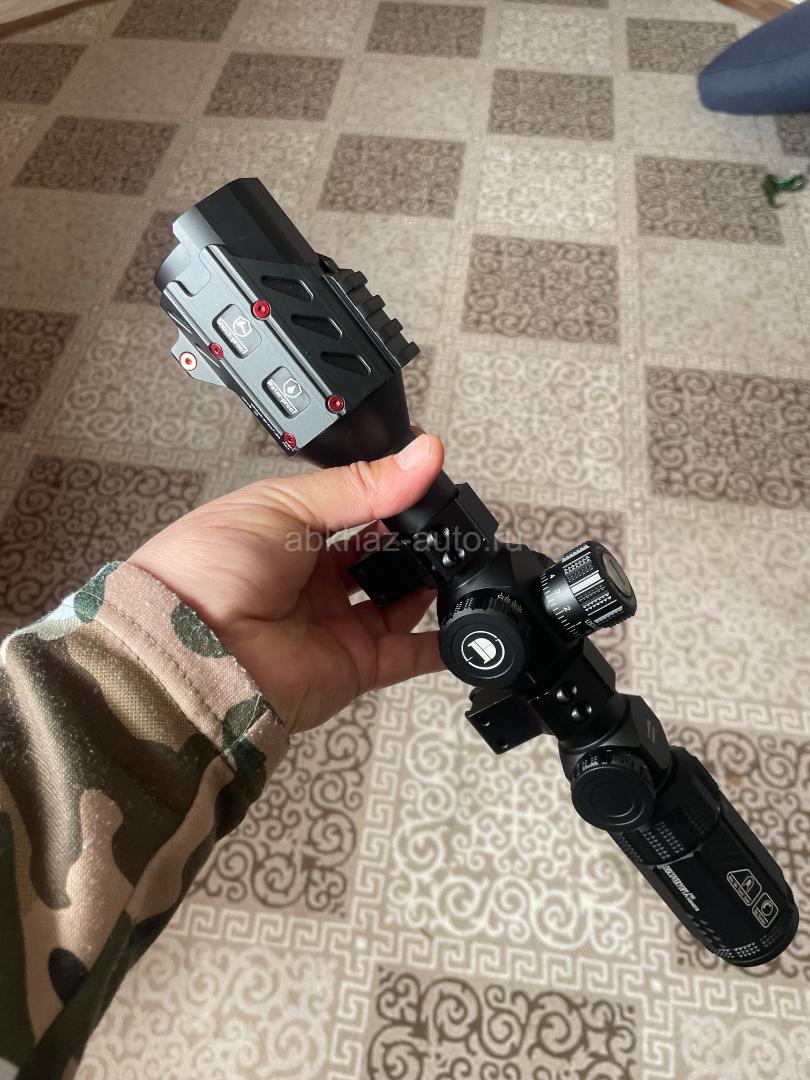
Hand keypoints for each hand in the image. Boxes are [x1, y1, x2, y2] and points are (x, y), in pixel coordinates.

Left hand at [128, 433, 445, 733]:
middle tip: (443, 522)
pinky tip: (464, 624)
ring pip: (399, 601)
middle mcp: (312, 578)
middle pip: (380, 555)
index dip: (391, 494)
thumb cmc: (205, 571)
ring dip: (429, 584)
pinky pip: (406, 655)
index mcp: (289, 531)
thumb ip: (361, 485)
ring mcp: (333, 623)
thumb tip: (420, 455)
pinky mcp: (351, 665)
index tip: (428, 478)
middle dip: (414, 539)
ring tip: (455, 560)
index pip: (354, 507)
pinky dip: (439, 645)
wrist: (187, 648)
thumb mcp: (284, 505)